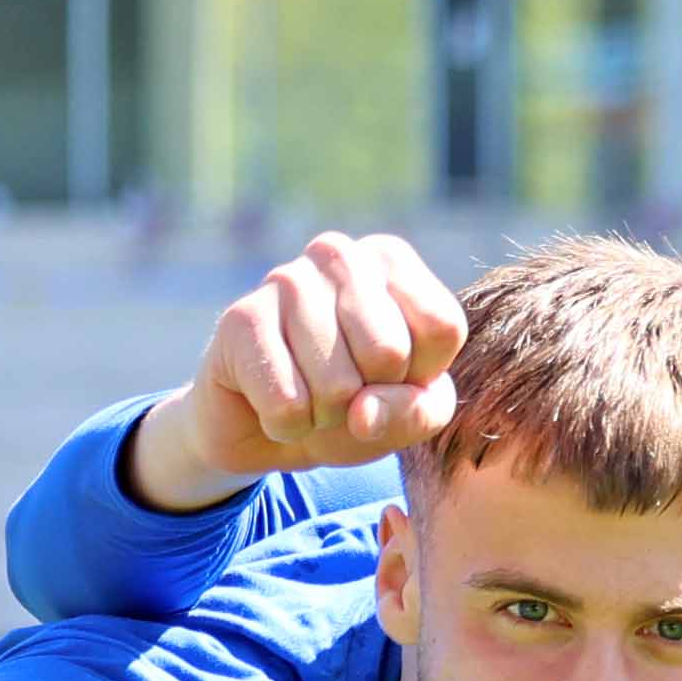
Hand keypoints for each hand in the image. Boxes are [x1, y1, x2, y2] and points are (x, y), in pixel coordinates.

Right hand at [146, 230, 465, 504]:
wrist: (269, 423)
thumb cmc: (356, 402)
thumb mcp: (411, 411)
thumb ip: (418, 411)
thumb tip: (362, 414)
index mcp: (391, 260)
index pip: (441, 327)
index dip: (422, 374)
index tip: (394, 372)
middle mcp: (338, 254)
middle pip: (388, 353)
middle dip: (371, 396)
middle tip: (347, 389)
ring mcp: (285, 279)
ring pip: (337, 385)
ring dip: (328, 416)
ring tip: (311, 396)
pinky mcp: (240, 318)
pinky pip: (288, 403)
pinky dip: (289, 425)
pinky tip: (276, 404)